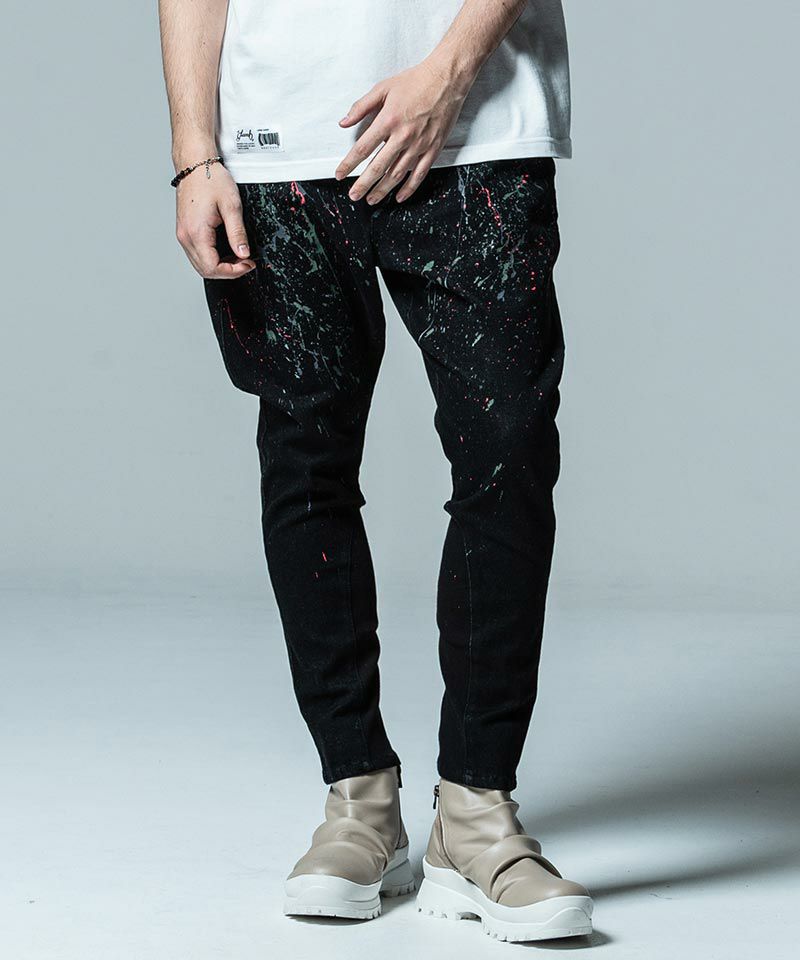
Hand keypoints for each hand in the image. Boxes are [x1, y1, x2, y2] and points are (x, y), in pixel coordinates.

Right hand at [175, 162, 255, 278]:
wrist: (195, 164)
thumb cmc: (210, 179)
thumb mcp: (231, 206)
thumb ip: (238, 233)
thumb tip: (244, 254)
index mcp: (196, 232)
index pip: (212, 267)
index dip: (233, 271)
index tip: (247, 264)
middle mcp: (186, 236)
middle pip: (205, 270)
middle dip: (228, 271)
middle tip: (245, 262)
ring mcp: (183, 234)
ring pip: (200, 264)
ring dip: (220, 266)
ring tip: (238, 256)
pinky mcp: (185, 231)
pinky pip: (197, 254)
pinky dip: (212, 258)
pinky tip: (225, 251)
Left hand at [335, 55, 473, 203]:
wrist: (447, 78)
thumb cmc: (415, 81)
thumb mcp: (383, 88)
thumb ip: (361, 107)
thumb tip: (344, 122)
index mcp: (388, 120)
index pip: (363, 148)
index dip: (349, 164)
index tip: (340, 174)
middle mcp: (403, 136)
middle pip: (378, 167)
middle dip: (363, 184)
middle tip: (353, 196)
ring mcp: (419, 145)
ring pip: (397, 174)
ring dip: (382, 190)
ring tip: (371, 199)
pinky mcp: (433, 149)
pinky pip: (419, 174)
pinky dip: (408, 188)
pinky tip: (399, 197)